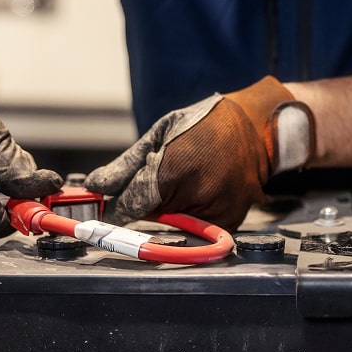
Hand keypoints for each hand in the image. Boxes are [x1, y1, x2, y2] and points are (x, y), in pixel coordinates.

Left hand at [85, 76, 313, 229]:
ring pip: (176, 224)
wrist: (255, 128)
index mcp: (173, 170)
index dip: (116, 207)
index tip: (107, 208)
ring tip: (187, 180)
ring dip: (173, 210)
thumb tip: (96, 187)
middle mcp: (197, 196)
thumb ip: (126, 166)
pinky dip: (193, 213)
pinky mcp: (231, 221)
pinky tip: (203, 190)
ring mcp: (217, 212)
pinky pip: (198, 226)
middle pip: (153, 216)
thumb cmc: (204, 125)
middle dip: (148, 204)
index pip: (131, 205)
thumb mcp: (159, 134)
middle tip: (161, 182)